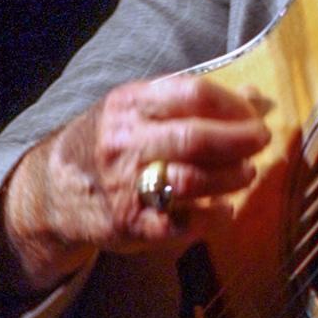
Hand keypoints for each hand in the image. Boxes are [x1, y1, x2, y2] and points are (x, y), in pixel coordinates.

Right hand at [3, 76, 270, 293]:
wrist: (55, 190)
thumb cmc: (115, 142)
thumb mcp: (140, 109)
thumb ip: (193, 103)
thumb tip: (255, 98)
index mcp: (131, 104)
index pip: (193, 93)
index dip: (233, 104)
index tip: (254, 114)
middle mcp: (125, 142)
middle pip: (195, 138)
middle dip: (239, 141)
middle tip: (262, 142)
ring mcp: (125, 185)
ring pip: (190, 180)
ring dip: (230, 178)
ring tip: (246, 175)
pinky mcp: (130, 224)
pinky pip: (180, 224)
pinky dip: (213, 218)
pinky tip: (225, 210)